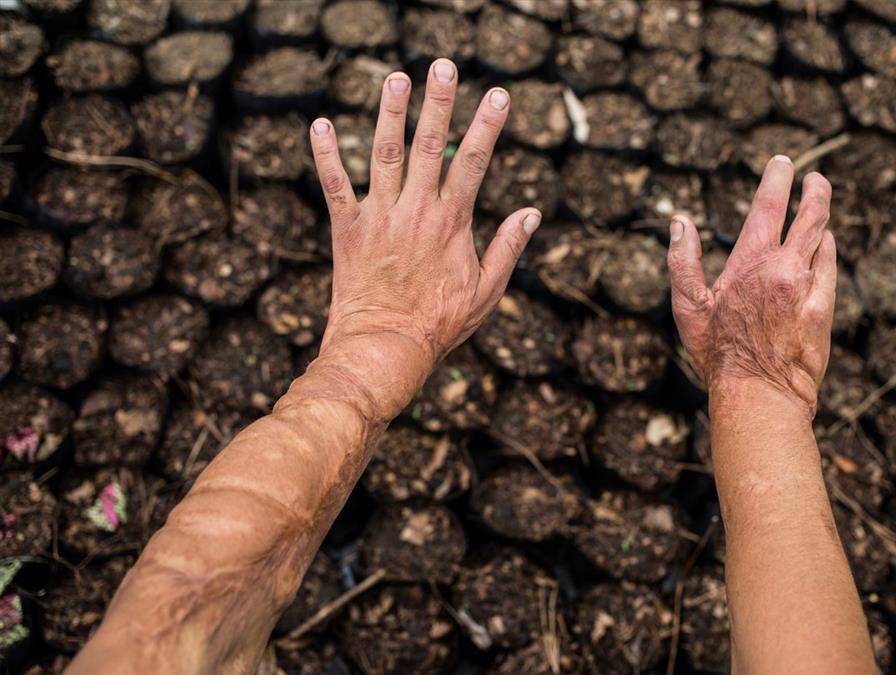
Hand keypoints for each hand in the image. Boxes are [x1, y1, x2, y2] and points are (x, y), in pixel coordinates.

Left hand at [296, 59, 539, 420]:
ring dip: (390, 112)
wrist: (384, 347)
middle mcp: (416, 209)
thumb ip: (508, 249)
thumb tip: (531, 214)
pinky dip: (326, 154)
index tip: (498, 94)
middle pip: (430, 144)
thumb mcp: (486, 292)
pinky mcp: (347, 229)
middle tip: (443, 65)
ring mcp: (380, 215)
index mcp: (452, 221)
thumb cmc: (439, 324)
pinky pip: (334, 184)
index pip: (474, 161)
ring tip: (396, 77)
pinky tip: (320, 123)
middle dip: (439, 102)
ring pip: (384, 152)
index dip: (487, 125)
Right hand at [667, 156, 836, 416]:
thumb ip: (682, 261)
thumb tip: (679, 222)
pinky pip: (830, 268)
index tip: (783, 163)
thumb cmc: (718, 354)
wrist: (760, 393)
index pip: (770, 206)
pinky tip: (824, 248)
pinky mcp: (825, 308)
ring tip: (818, 212)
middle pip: (812, 215)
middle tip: (815, 178)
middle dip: (815, 191)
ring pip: (824, 240)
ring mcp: (810, 287)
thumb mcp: (688, 308)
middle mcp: (786, 268)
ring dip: (822, 221)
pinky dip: (827, 252)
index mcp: (751, 262)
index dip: (778, 179)